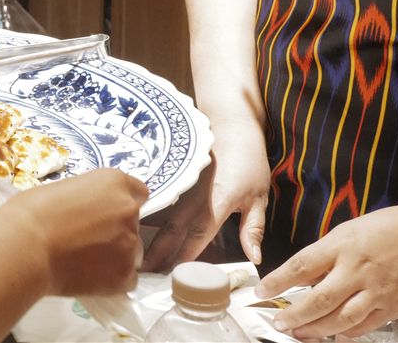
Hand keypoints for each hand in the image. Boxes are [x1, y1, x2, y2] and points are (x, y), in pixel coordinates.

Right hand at [0, 167, 147, 297]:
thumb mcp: (63, 190)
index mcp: (114, 182)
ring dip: (116, 256)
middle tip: (88, 241)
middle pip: (134, 224)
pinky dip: (113, 280)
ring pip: (132, 252)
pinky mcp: (125, 274)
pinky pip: (128, 279)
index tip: (107, 215)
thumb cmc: (32, 212)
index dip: (121, 204)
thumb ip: (86, 200)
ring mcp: (130, 243)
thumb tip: (86, 215)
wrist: (26, 247)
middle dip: (117, 231)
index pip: (138, 192)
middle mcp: (129, 209)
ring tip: (86, 262)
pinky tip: (90, 277)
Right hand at [144, 118, 269, 269]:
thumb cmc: (248, 159)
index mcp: (217, 201)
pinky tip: (139, 231)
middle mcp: (195, 195)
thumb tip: (254, 259)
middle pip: (173, 230)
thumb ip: (253, 228)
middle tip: (144, 274)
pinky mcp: (177, 179)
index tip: (173, 275)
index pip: (198, 234)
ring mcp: (183, 185)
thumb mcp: (259, 196)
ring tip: (137, 259)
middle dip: (158, 253)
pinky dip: (152, 221)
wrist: (231, 122)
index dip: (185, 256)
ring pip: (163, 217)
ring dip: (151, 239)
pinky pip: (163, 204)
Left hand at [254, 204, 397, 339]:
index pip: (301, 265)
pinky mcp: (393, 307)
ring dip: (316, 330)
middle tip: (279, 322)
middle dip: (295, 314)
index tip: (261, 291)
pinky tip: (333, 336)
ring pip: (340, 318)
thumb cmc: (386, 229)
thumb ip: (325, 254)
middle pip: (319, 299)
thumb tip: (301, 277)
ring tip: (299, 334)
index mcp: (342, 245)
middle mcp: (357, 269)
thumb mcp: (348, 230)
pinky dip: (346, 333)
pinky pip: (364, 326)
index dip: (278, 281)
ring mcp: (376, 291)